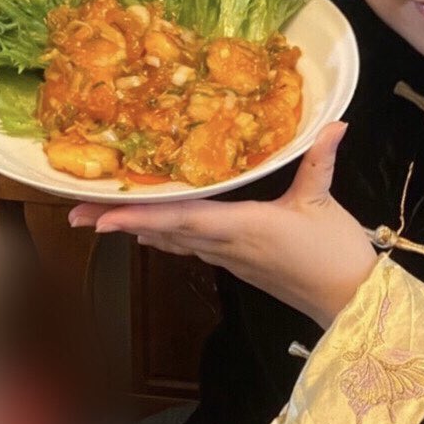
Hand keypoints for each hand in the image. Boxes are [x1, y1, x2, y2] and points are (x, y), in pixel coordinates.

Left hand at [68, 122, 376, 327]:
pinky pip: (190, 248)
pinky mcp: (238, 266)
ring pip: (173, 242)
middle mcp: (226, 246)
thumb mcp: (324, 202)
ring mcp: (230, 259)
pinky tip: (150, 231)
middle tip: (73, 215)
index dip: (140, 216)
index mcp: (242, 227)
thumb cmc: (335, 254)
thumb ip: (320, 160)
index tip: (102, 217)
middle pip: (163, 232)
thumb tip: (336, 121)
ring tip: (96, 220)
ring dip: (136, 230)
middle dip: (119, 223)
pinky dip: (164, 236)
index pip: (182, 219)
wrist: (349, 302)